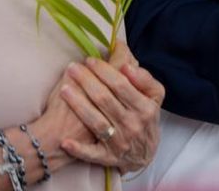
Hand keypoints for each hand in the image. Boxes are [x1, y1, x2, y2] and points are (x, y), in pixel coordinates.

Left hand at [56, 40, 162, 172]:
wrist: (145, 153)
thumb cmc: (146, 117)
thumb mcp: (155, 96)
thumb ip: (144, 79)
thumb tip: (127, 66)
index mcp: (145, 108)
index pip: (122, 85)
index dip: (104, 71)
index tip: (90, 60)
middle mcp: (132, 124)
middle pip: (105, 99)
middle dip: (87, 81)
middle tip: (72, 68)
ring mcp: (119, 142)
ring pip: (95, 121)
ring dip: (78, 105)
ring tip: (64, 89)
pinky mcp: (107, 157)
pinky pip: (91, 153)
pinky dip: (78, 149)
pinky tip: (65, 142)